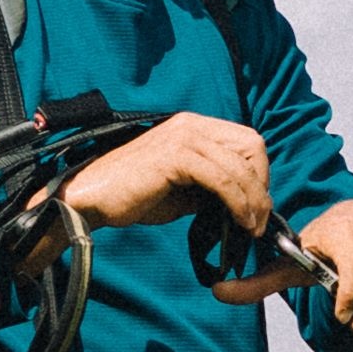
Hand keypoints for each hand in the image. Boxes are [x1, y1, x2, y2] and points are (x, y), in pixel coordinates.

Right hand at [64, 112, 274, 240]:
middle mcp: (191, 124)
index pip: (246, 140)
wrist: (90, 199)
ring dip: (254, 200)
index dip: (259, 173)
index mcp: (193, 127)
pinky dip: (237, 202)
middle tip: (259, 218)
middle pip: (252, 145)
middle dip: (262, 184)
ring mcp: (183, 137)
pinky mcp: (175, 156)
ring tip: (252, 227)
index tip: (257, 205)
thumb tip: (242, 203)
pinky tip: (238, 222)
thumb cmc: (132, 195)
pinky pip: (222, 179)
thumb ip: (210, 187)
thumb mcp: (182, 189)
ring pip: (240, 165)